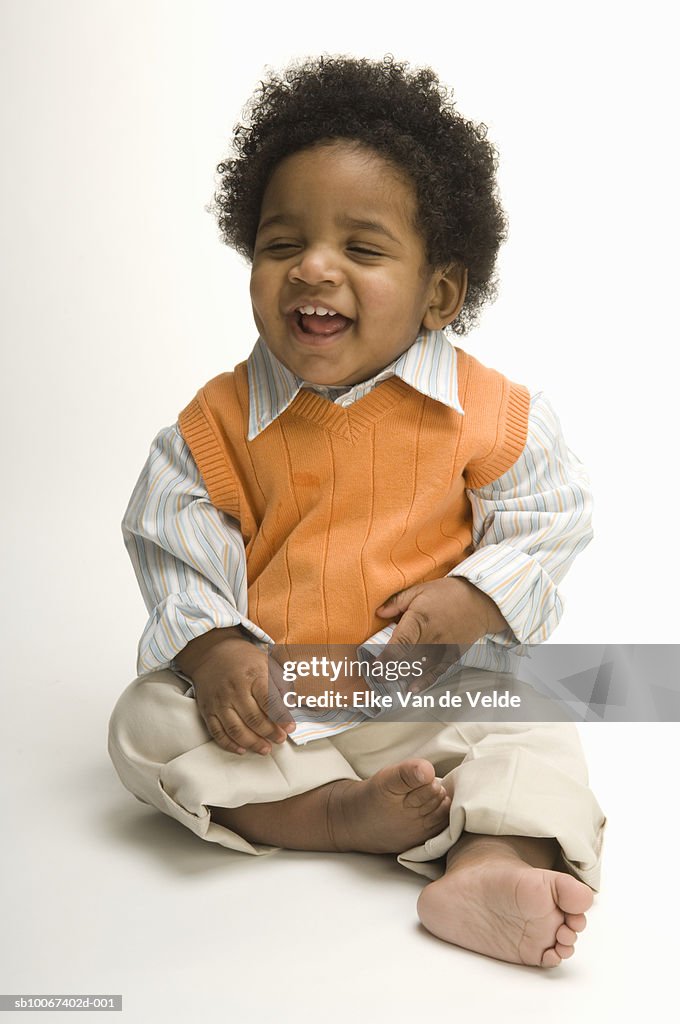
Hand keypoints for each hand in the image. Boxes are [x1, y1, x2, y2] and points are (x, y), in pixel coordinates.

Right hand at [176, 627, 294, 755]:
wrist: (212, 652)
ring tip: (265, 749)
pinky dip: (229, 744)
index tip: (290, 728)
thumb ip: (281, 683)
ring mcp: (219, 701)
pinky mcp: (207, 710)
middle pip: (253, 718)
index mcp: (252, 675)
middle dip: (269, 732)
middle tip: (280, 739)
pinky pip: (217, 732)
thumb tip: (293, 705)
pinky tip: (242, 749)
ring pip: (235, 729)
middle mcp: (234, 689)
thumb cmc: (245, 660)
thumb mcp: (267, 663)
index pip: (269, 700)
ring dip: (252, 743)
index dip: (281, 717)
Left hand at [375, 577, 507, 689]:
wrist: (480, 601)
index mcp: (420, 619)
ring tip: (388, 683)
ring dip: (404, 677)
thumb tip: (378, 613)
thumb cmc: (446, 593)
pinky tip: (412, 689)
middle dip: (390, 669)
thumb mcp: (419, 590)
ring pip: (420, 667)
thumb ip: (397, 602)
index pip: (401, 641)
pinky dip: (425, 681)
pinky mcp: (452, 655)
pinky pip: (437, 671)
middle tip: (375, 678)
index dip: (387, 656)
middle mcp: (431, 637)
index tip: (375, 667)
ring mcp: (443, 648)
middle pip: (407, 658)